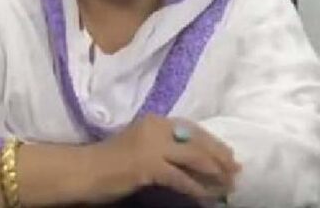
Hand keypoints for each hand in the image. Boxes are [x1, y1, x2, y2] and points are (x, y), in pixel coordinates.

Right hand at [84, 114, 240, 204]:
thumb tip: (193, 158)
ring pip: (194, 157)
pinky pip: (181, 178)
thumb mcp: (140, 145)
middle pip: (197, 140)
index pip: (192, 128)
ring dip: (215, 173)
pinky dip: (197, 189)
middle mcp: (156, 128)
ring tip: (227, 185)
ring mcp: (152, 146)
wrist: (84, 170)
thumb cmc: (110, 161)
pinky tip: (207, 198)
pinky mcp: (148, 166)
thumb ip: (163, 146)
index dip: (212, 142)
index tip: (228, 154)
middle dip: (220, 157)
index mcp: (154, 121)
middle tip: (236, 171)